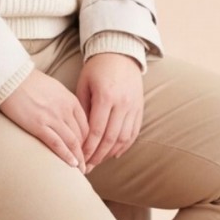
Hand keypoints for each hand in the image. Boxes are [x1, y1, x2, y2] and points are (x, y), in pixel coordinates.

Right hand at [0, 67, 89, 169]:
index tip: (88, 152)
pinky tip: (72, 165)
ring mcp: (52, 118)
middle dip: (86, 152)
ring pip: (72, 142)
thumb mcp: (54, 89)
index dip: (89, 141)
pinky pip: (57, 144)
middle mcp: (65, 110)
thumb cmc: (29, 83)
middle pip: (82, 136)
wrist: (10, 78)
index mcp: (70, 100)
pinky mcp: (39, 125)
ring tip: (81, 169)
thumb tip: (68, 116)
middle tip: (87, 164)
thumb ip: (64, 103)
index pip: (87, 125)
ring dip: (79, 158)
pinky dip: (66, 156)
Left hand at [75, 53, 143, 171]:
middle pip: (110, 138)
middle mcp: (122, 103)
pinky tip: (114, 153)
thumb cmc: (96, 69)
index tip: (80, 158)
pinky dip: (124, 145)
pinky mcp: (139, 108)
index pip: (96, 130)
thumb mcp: (84, 85)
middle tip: (87, 166)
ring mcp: (133, 107)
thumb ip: (82, 110)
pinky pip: (133, 132)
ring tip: (99, 161)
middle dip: (98, 155)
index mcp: (105, 97)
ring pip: (124, 138)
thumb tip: (79, 136)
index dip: (88, 148)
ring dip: (110, 153)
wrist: (120, 53)